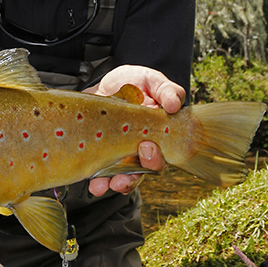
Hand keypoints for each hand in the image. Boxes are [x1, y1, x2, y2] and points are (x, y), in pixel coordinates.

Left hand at [85, 65, 185, 196]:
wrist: (107, 83)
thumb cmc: (137, 83)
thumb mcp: (153, 81)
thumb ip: (166, 90)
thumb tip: (175, 105)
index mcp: (157, 137)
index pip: (161, 157)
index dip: (155, 159)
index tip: (147, 147)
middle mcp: (139, 150)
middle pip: (139, 172)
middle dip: (131, 178)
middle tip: (122, 174)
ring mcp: (119, 153)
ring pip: (120, 177)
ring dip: (112, 183)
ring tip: (103, 185)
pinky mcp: (101, 152)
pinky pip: (100, 171)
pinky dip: (96, 180)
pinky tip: (93, 182)